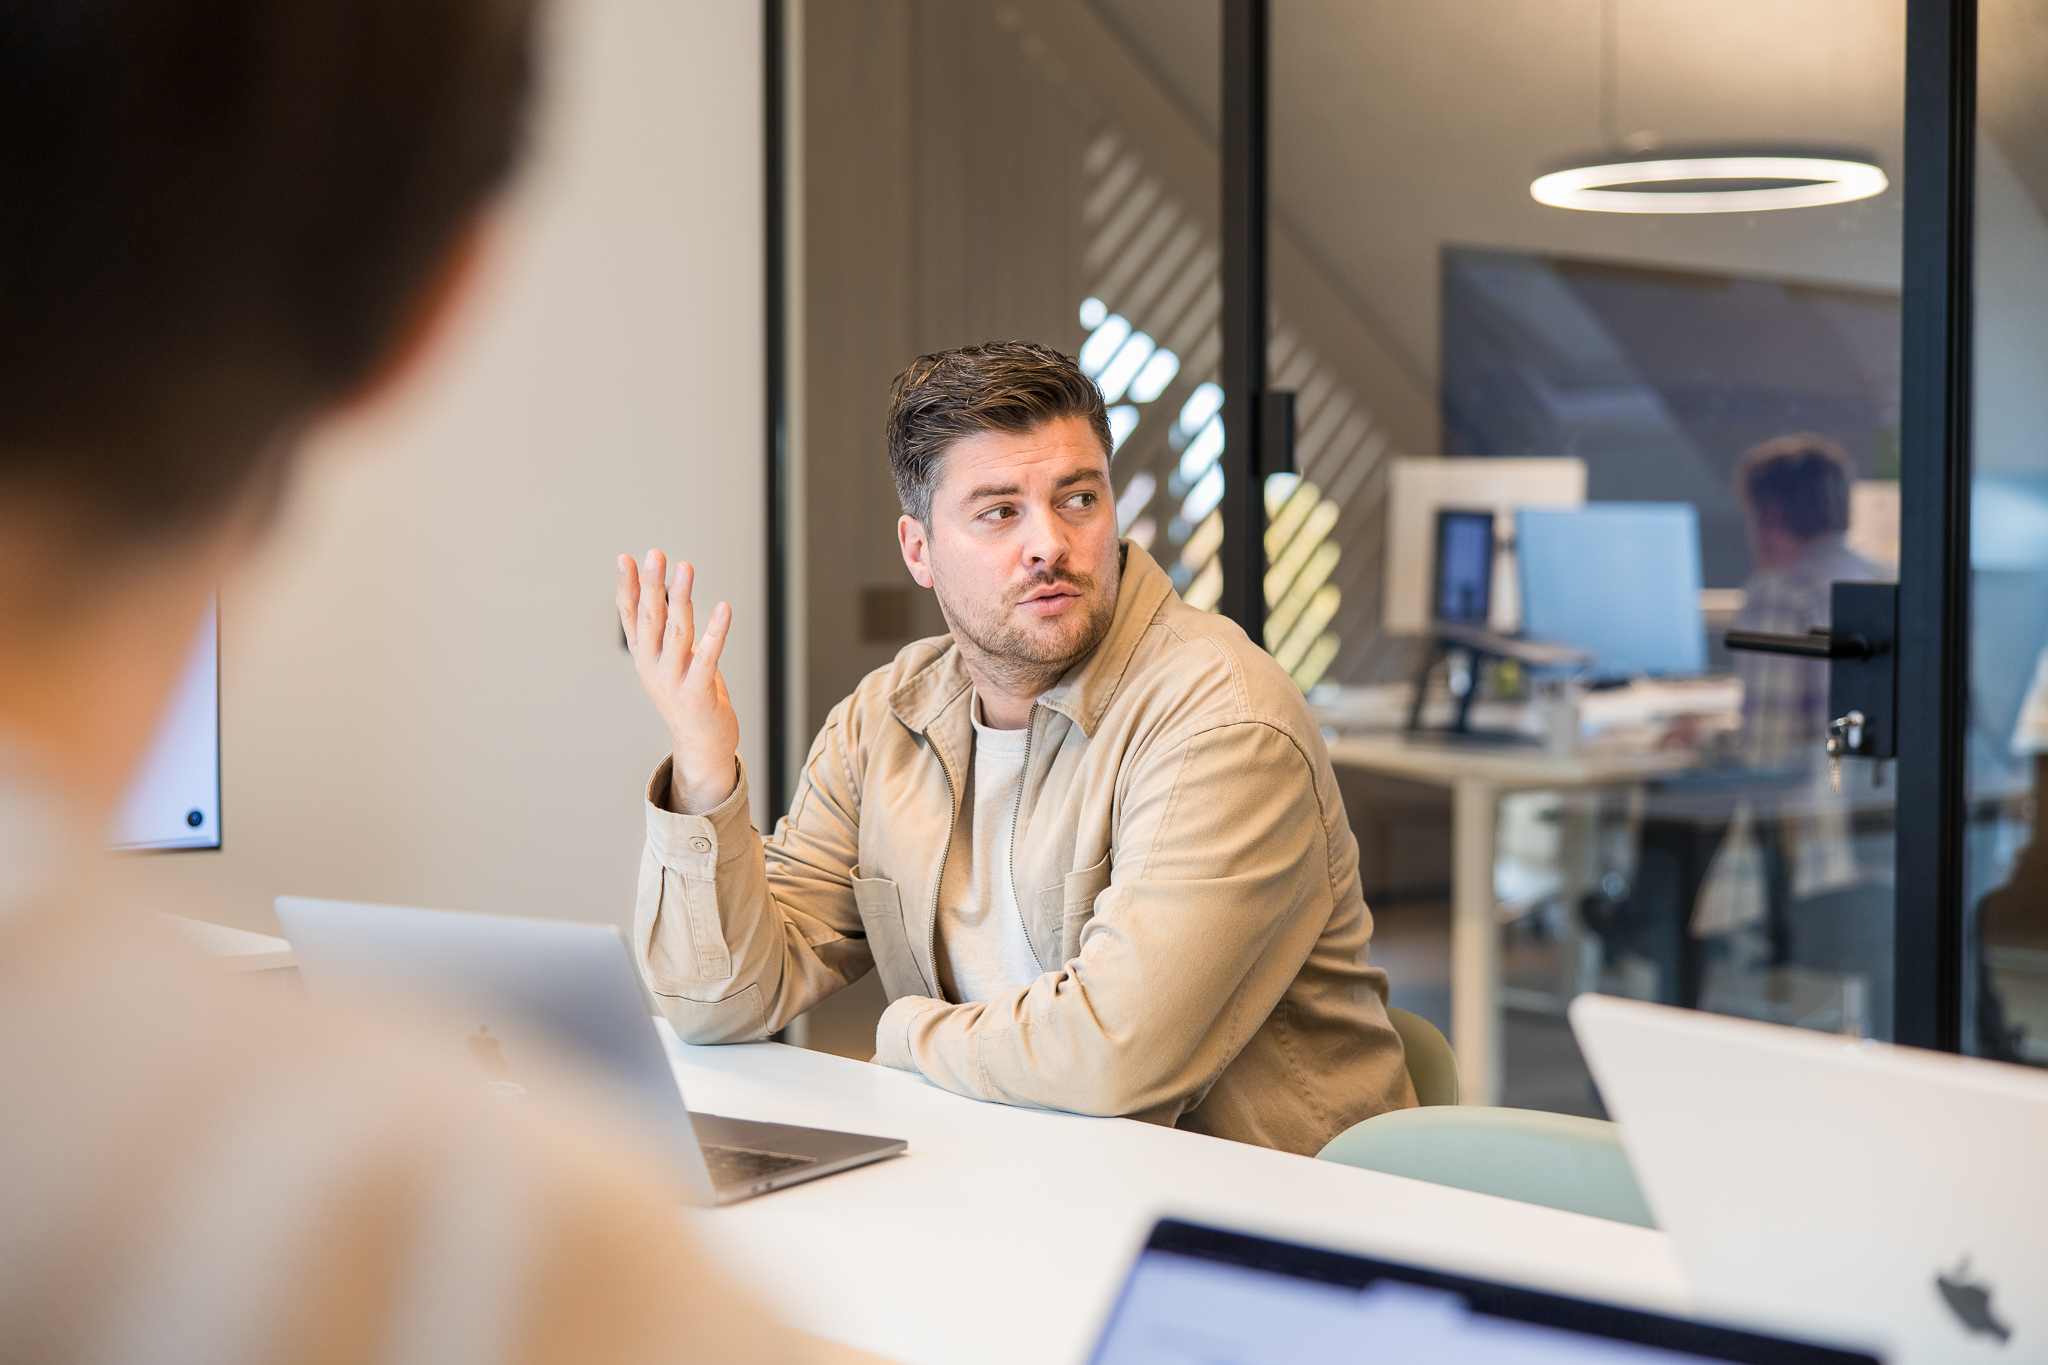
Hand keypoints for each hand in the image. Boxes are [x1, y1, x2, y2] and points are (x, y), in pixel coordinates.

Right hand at [617, 550, 739, 813]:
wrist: (701, 745)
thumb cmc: (689, 696)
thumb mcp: (668, 660)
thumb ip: (663, 629)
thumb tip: (660, 591)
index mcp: (644, 656)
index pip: (630, 616)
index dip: (627, 587)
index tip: (625, 559)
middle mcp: (653, 666)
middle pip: (650, 618)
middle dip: (651, 584)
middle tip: (654, 555)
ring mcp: (674, 680)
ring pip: (677, 632)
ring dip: (680, 598)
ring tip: (685, 569)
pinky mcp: (699, 692)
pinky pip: (708, 656)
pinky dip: (716, 631)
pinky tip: (724, 608)